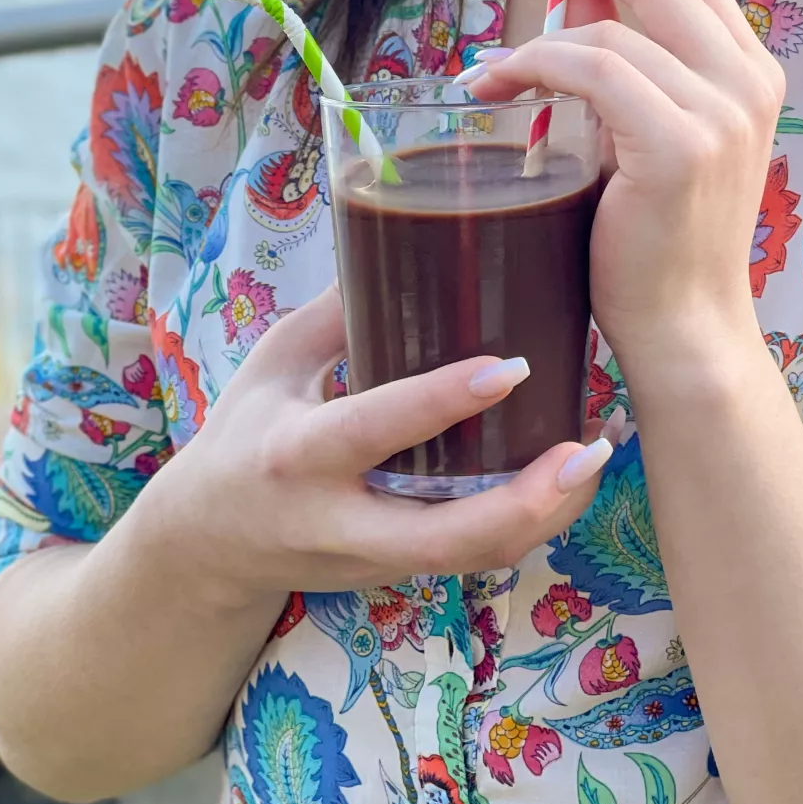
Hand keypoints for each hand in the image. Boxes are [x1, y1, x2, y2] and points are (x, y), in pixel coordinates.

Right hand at [143, 283, 613, 612]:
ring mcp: (374, 558)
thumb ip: (339, 306)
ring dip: (546, 517)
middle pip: (443, 538)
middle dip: (524, 502)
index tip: (511, 366)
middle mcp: (339, 518)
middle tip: (586, 448)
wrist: (204, 547)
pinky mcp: (400, 575)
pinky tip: (576, 476)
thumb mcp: (274, 359)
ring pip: (472, 559)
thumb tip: (409, 228)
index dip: (443, 401)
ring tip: (598, 456)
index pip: (377, 430)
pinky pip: (475, 559)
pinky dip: (533, 523)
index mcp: (298, 454)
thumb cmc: (244, 433)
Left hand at [458, 0, 785, 370]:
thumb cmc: (653, 236)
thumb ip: (621, 52)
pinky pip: (593, 71)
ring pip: (612, 25)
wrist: (684, 330)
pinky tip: (494, 88)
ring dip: (534, 34)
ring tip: (485, 67)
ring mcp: (723, 110)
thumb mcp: (641, 127)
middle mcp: (749, 78)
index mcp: (749, 68)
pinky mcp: (682, 145)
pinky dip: (534, 68)